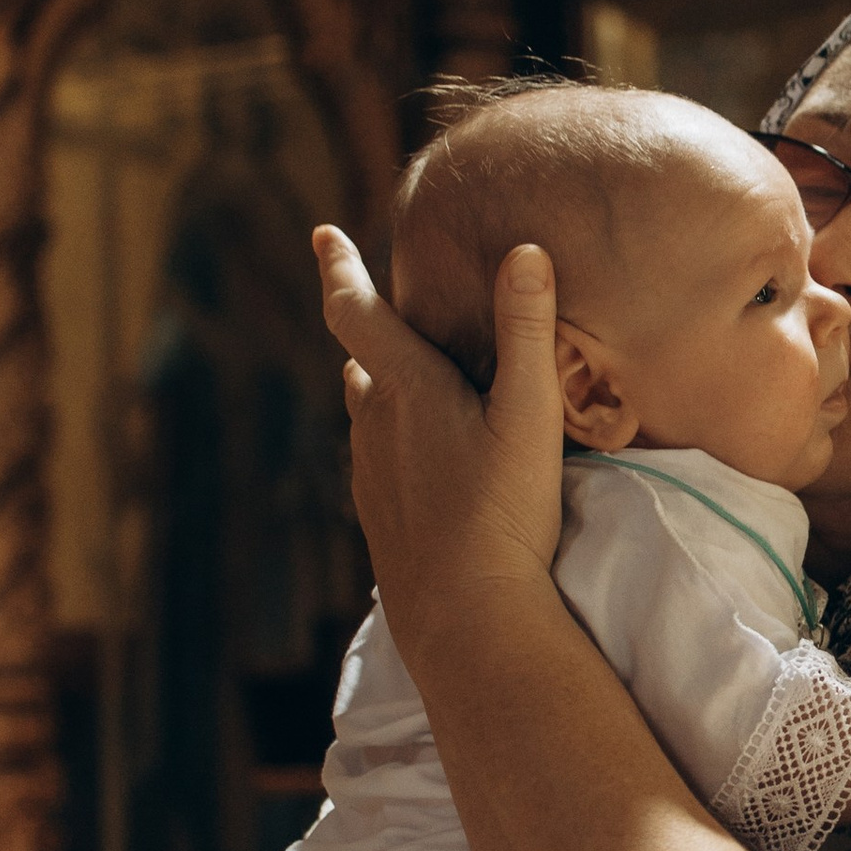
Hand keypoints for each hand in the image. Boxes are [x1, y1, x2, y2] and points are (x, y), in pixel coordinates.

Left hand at [315, 224, 564, 667]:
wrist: (464, 617)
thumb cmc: (501, 513)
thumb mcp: (528, 416)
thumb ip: (527, 332)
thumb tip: (524, 250)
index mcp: (403, 388)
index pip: (355, 311)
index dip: (338, 266)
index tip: (322, 234)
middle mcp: (373, 424)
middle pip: (361, 359)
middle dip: (372, 329)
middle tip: (388, 305)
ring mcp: (370, 474)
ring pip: (366, 409)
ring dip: (381, 383)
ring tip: (408, 373)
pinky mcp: (378, 515)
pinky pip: (377, 454)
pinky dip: (392, 433)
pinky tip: (423, 453)